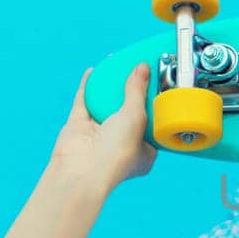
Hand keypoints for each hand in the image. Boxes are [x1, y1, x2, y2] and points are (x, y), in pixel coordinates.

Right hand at [48, 63, 157, 194]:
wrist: (81, 170)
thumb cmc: (117, 153)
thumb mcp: (136, 116)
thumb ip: (138, 91)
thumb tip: (142, 68)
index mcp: (144, 151)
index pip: (153, 125)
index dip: (155, 107)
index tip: (158, 87)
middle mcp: (122, 144)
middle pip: (129, 112)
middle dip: (132, 93)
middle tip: (139, 72)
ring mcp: (99, 135)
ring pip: (106, 106)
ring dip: (110, 88)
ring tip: (118, 67)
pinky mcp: (80, 128)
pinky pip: (84, 103)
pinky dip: (88, 87)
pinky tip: (94, 72)